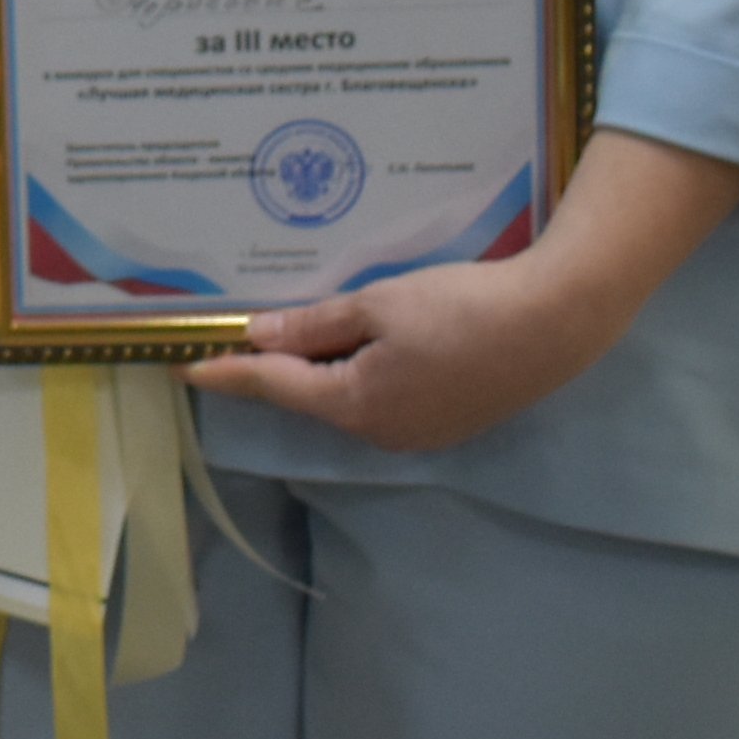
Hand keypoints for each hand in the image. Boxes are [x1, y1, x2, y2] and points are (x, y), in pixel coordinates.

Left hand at [185, 133, 738, 453]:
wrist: (554, 323)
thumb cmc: (462, 307)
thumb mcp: (379, 304)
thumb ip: (314, 325)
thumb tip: (260, 338)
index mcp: (356, 405)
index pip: (274, 387)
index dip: (228, 374)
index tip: (185, 368)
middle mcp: (381, 432)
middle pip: (312, 395)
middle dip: (283, 365)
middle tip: (248, 330)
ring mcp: (417, 434)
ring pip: (349, 397)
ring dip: (327, 365)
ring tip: (311, 327)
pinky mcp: (446, 423)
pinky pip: (383, 398)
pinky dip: (365, 371)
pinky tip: (368, 341)